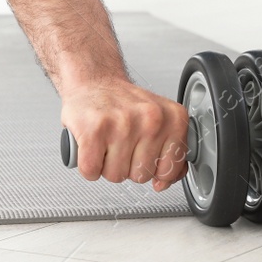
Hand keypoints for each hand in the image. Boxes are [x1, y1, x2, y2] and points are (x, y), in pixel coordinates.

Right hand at [61, 78, 187, 191]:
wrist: (95, 80)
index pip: (169, 171)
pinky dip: (88, 164)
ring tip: (107, 140)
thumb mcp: (160, 121)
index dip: (152, 169)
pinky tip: (92, 145)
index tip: (143, 153)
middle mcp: (151, 119)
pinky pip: (91, 170)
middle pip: (141, 176)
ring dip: (106, 164)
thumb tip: (167, 181)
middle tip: (121, 141)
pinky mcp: (95, 130)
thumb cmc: (124, 104)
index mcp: (173, 118)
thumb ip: (171, 151)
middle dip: (127, 166)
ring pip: (116, 176)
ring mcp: (124, 124)